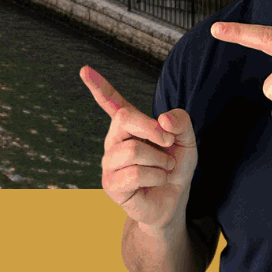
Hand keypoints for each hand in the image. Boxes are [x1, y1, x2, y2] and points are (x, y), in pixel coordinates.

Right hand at [82, 66, 197, 229]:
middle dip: (152, 129)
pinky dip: (156, 178)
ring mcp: (110, 163)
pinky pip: (135, 174)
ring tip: (165, 168)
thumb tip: (162, 120)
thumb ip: (181, 122)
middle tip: (169, 142)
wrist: (174, 201)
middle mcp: (114, 141)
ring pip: (133, 150)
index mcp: (128, 127)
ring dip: (160, 160)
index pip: (111, 102)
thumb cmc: (175, 168)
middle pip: (125, 120)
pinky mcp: (111, 185)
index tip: (84, 69)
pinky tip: (157, 182)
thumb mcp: (186, 141)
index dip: (98, 86)